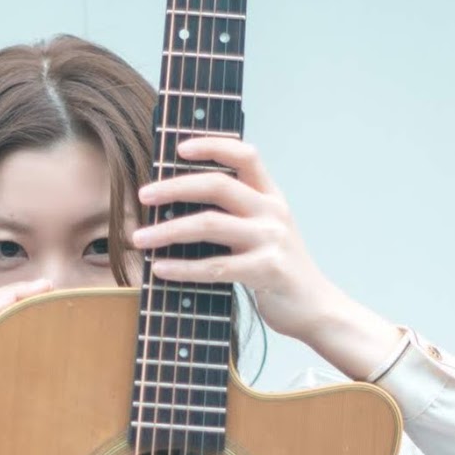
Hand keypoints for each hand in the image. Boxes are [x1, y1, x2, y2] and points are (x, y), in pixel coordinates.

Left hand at [130, 137, 401, 378]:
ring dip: (168, 230)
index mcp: (271, 197)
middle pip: (218, 185)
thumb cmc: (277, 271)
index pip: (245, 155)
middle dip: (175, 187)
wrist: (314, 308)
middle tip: (144, 195)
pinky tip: (160, 268)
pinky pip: (215, 266)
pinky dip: (183, 267)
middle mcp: (272, 212)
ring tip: (140, 238)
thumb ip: (235, 215)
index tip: (179, 147)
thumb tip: (178, 206)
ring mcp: (271, 240)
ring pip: (209, 224)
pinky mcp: (266, 270)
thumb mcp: (263, 233)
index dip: (212, 146)